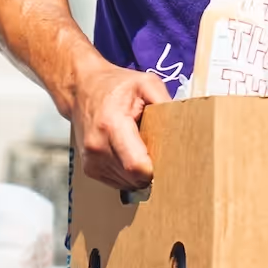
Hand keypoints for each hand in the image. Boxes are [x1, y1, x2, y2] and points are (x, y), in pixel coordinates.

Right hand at [70, 58, 169, 189]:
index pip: (136, 166)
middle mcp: (97, 146)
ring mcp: (91, 160)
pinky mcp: (90, 169)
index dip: (156, 169)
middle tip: (160, 152)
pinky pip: (118, 182)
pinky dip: (129, 174)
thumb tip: (186, 122)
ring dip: (140, 173)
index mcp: (111, 125)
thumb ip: (166, 102)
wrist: (81, 88)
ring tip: (141, 149)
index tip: (168, 159)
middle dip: (152, 171)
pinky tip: (130, 154)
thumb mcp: (146, 83)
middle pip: (134, 178)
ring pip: (127, 183)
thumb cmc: (114, 85)